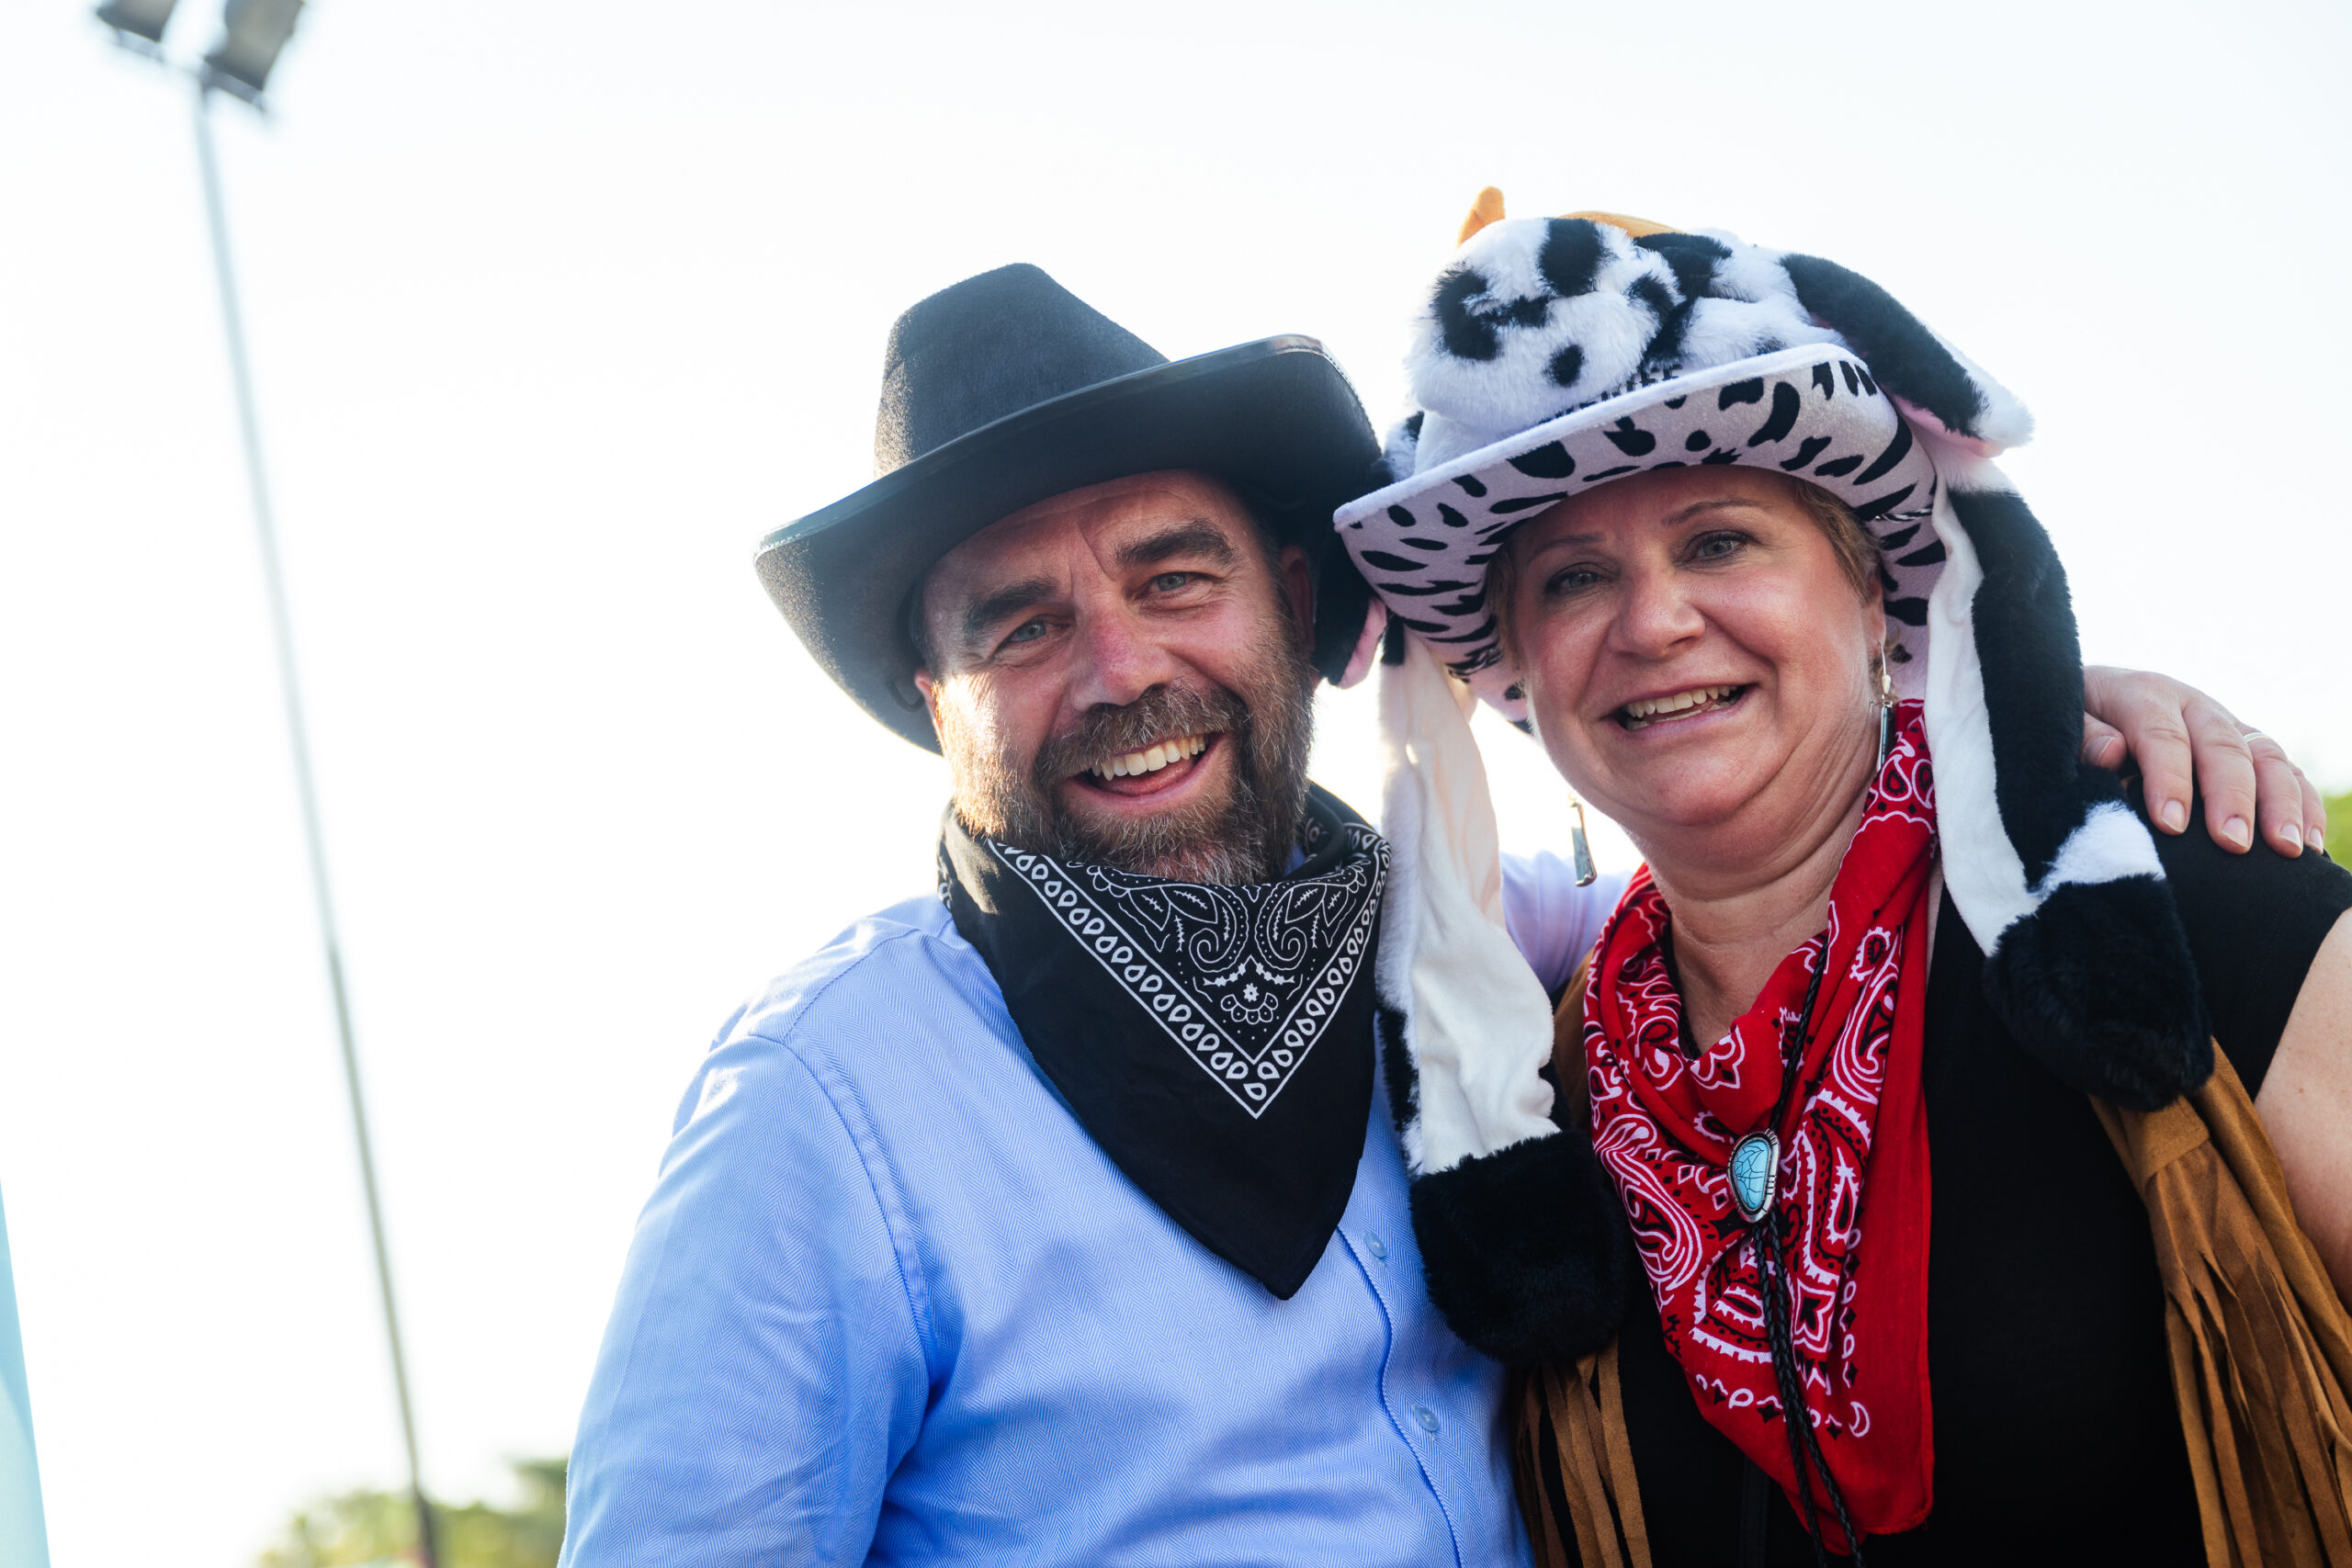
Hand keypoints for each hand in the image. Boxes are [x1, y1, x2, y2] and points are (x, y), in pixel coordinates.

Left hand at [2081, 665, 2324, 856]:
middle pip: (2222, 746)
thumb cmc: (2069, 721)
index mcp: (2143, 693)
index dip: (2169, 779)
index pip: (2161, 734)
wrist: (2088, 699)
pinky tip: (2309, 843)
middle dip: (2231, 797)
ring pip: (2266, 755)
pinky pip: (2285, 770)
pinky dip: (2303, 804)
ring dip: (2281, 803)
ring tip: (2287, 849)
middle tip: (2233, 845)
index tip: (2171, 825)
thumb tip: (2112, 754)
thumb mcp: (2062, 720)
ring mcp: (2225, 723)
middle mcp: (2192, 704)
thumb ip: (2082, 736)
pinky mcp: (2246, 746)